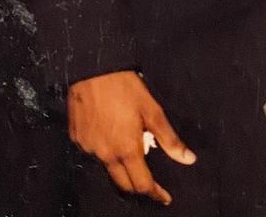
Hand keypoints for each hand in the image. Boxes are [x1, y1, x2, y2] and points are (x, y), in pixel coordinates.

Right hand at [68, 70, 194, 203]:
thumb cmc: (125, 86)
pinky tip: (110, 138)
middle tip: (150, 183)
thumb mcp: (152, 110)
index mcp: (126, 150)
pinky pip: (93, 153)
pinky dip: (104, 152)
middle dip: (138, 187)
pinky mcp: (76, 138)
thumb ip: (169, 139)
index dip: (155, 193)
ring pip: (107, 168)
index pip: (142, 185)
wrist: (93, 67)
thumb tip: (188, 159)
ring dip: (120, 168)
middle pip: (123, 184)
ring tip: (131, 155)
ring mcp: (88, 148)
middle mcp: (105, 155)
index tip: (165, 197)